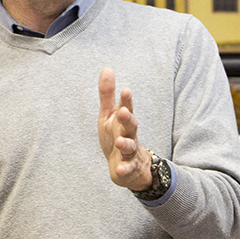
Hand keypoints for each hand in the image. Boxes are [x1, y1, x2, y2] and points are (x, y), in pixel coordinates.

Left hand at [97, 67, 152, 190]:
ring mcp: (129, 152)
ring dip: (125, 144)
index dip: (126, 100)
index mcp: (124, 122)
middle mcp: (129, 135)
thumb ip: (107, 94)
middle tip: (123, 112)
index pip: (127, 109)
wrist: (128, 166)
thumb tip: (107, 68)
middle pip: (131, 126)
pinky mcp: (127, 167)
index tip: (125, 90)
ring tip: (119, 141)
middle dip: (128, 119)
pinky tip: (119, 170)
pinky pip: (126, 169)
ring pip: (130, 147)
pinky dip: (124, 169)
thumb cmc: (116, 135)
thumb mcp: (109, 115)